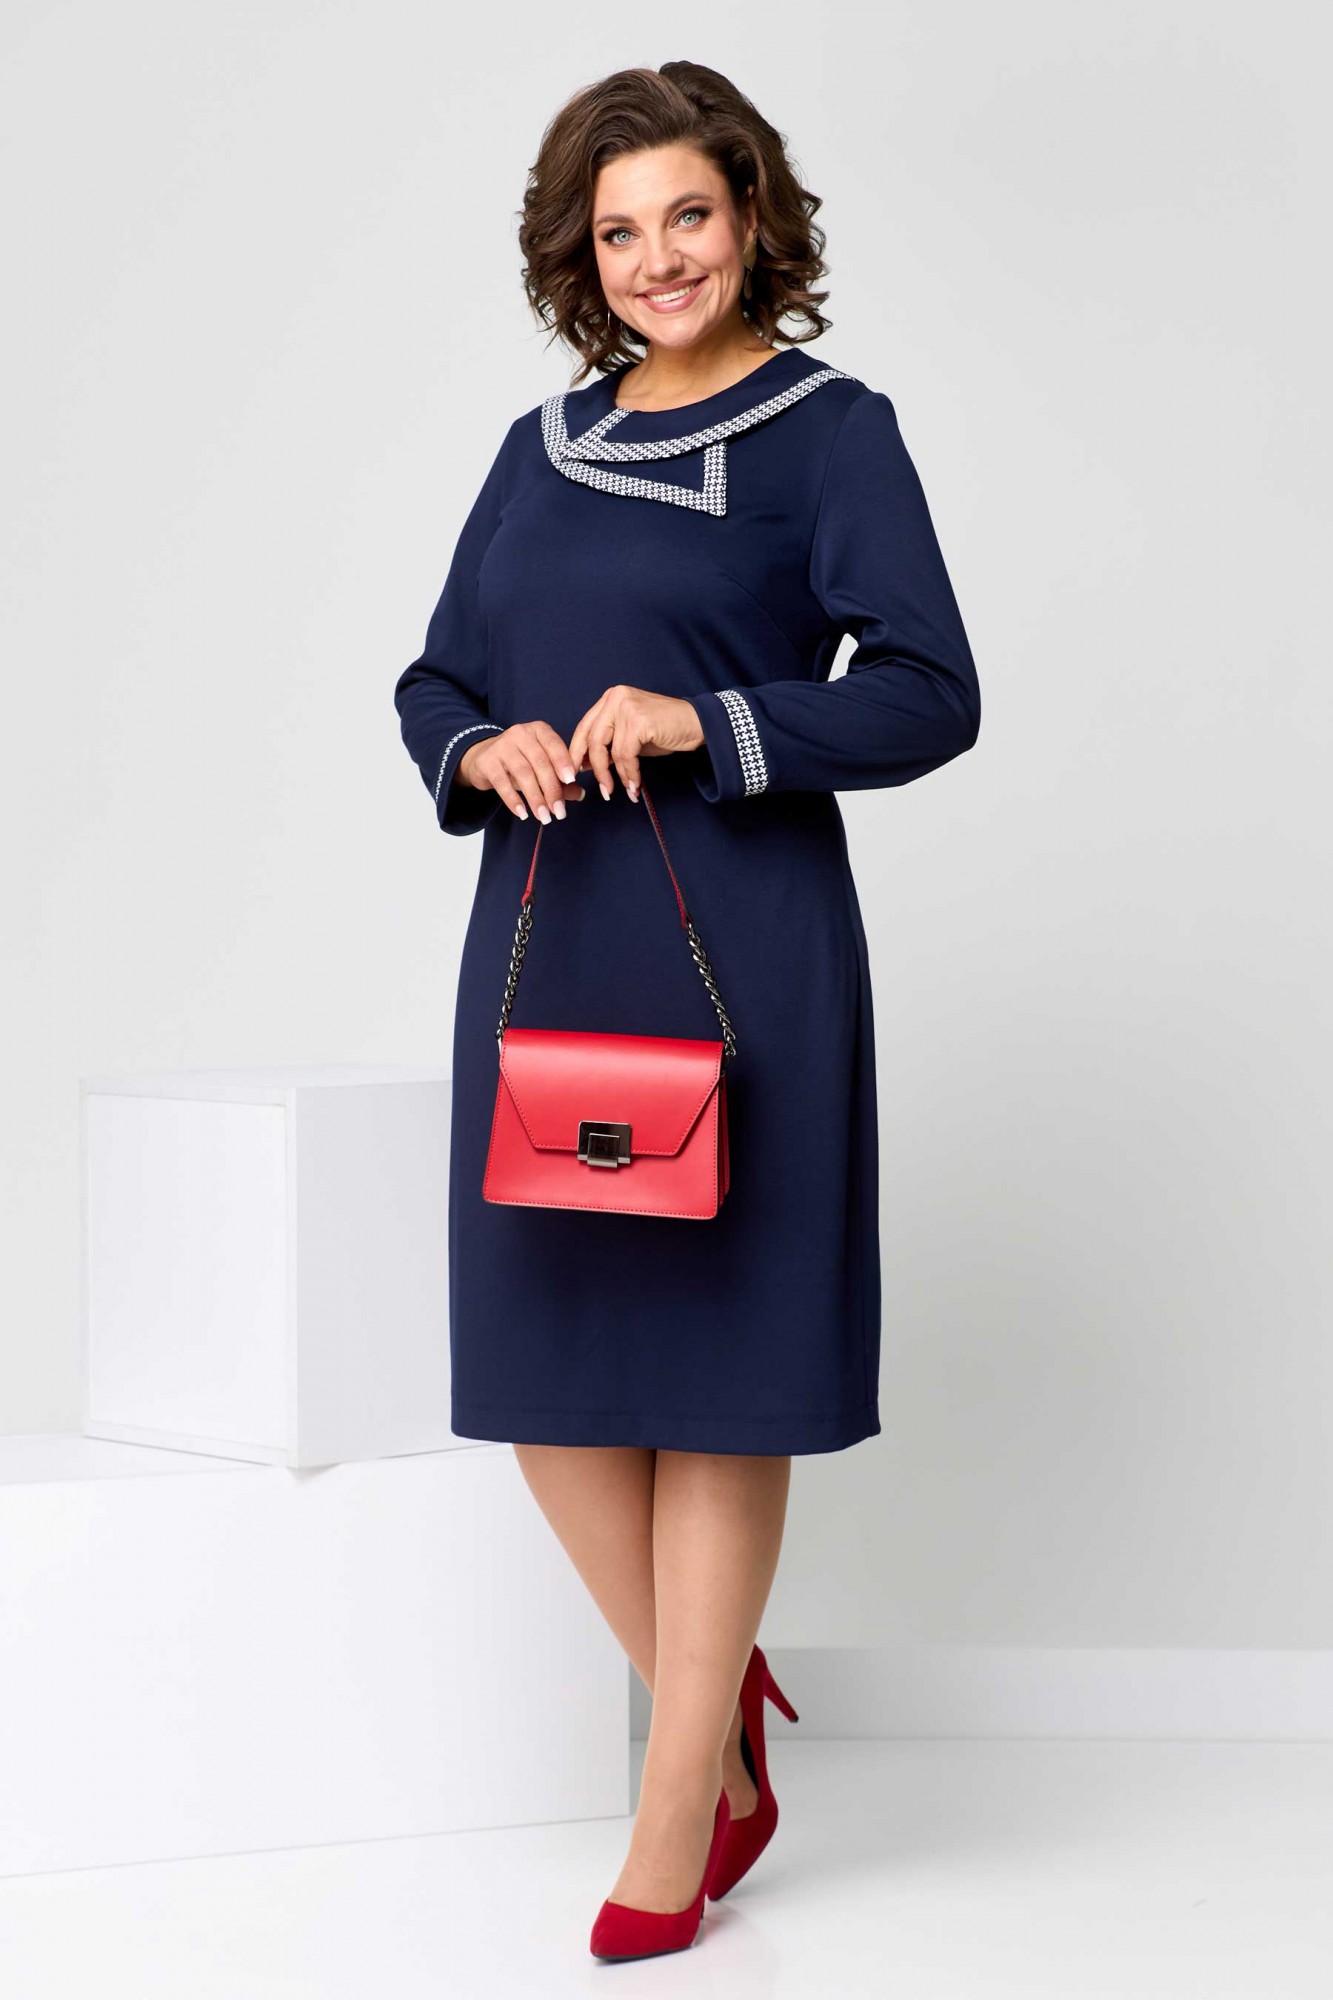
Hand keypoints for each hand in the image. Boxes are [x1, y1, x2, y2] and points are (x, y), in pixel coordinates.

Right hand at [456, 721, 585, 823]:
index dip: (563, 762)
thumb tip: (580, 794)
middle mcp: (520, 733)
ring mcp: (501, 745)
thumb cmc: (520, 761)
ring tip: (544, 817)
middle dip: (552, 789)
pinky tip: (522, 814)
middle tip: (559, 812)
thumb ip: (560, 779)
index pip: (554, 745)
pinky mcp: (487, 761)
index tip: (571, 781)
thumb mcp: (541, 766)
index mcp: (538, 730)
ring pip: (523, 773)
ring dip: (535, 798)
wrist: (483, 757)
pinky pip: (502, 782)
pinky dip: (513, 800)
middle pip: (540, 762)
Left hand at [566, 687, 704, 802]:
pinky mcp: (639, 721)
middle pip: (592, 738)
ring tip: (622, 791)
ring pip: (608, 750)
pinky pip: (626, 755)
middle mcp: (616, 698)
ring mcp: (627, 707)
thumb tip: (586, 764)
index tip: (575, 773)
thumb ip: (610, 744)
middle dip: (593, 768)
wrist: (697, 724)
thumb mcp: (631, 735)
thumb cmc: (666, 730)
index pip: (585, 726)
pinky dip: (630, 774)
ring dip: (615, 776)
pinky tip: (635, 785)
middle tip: (601, 789)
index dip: (577, 752)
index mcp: (611, 698)